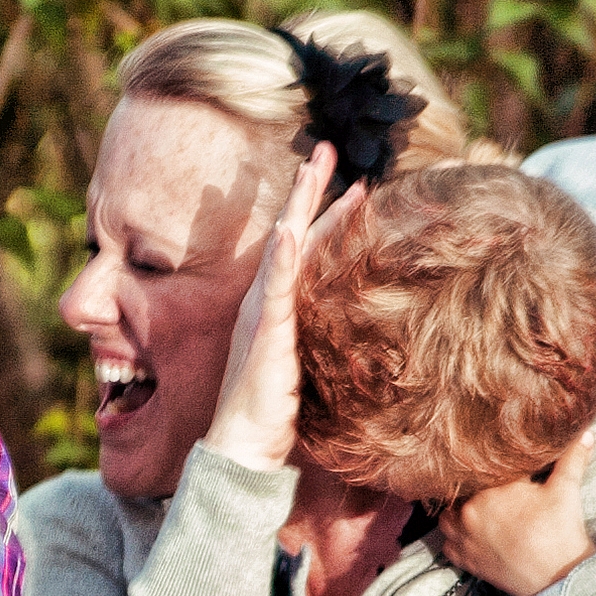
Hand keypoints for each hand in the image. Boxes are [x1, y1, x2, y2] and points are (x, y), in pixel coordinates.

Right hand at [204, 145, 351, 472]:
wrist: (244, 446)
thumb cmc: (272, 413)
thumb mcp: (305, 366)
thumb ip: (320, 340)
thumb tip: (349, 329)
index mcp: (277, 306)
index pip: (305, 249)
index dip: (325, 213)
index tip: (351, 182)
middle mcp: (266, 301)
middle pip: (293, 233)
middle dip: (311, 190)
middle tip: (328, 149)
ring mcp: (263, 313)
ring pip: (284, 247)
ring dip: (298, 205)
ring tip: (312, 168)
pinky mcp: (266, 334)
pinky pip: (274, 288)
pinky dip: (280, 255)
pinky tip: (286, 227)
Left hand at [442, 432, 595, 595]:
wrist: (558, 579)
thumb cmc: (560, 533)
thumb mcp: (566, 489)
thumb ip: (572, 457)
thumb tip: (585, 434)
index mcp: (490, 489)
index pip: (486, 466)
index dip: (495, 462)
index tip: (502, 461)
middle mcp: (469, 511)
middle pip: (462, 489)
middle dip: (477, 484)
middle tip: (490, 482)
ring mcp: (464, 537)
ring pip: (448, 514)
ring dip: (459, 508)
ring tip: (476, 504)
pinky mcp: (466, 560)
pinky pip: (447, 543)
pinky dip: (455, 536)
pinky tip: (469, 530)